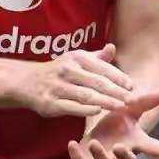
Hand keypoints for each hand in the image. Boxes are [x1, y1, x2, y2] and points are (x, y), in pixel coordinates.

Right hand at [15, 43, 133, 117]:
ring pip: (86, 95)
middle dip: (116, 91)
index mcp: (76, 57)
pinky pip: (70, 107)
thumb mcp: (76, 59)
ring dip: (105, 101)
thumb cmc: (59, 71)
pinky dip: (85, 109)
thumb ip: (97, 57)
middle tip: (131, 99)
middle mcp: (67, 70)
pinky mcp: (50, 103)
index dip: (118, 77)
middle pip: (97, 82)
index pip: (102, 67)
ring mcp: (58, 87)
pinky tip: (97, 111)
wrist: (27, 81)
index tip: (131, 86)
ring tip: (120, 107)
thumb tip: (113, 47)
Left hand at [68, 87, 158, 158]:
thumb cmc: (115, 126)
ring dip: (101, 155)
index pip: (147, 146)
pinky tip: (72, 144)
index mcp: (133, 142)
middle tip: (119, 146)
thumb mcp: (128, 111)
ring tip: (94, 143)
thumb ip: (145, 102)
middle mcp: (121, 156)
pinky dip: (78, 157)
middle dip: (125, 155)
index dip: (154, 149)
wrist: (93, 140)